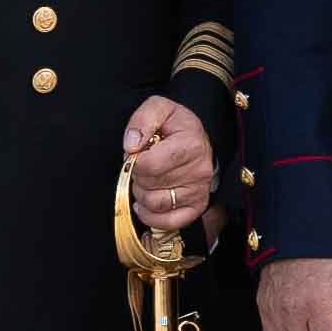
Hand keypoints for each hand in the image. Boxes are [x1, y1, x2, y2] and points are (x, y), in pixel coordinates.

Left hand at [122, 95, 216, 235]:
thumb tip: (131, 146)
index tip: (138, 153)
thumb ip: (143, 120)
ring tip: (146, 181)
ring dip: (142, 194)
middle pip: (150, 184)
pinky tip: (145, 203)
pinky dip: (151, 216)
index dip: (134, 161)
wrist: (197, 140)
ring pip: (155, 204)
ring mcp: (199, 191)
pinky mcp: (197, 207)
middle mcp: (200, 170)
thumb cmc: (175, 126)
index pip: (149, 164)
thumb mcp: (159, 108)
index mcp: (192, 144)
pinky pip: (168, 222)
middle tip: (142, 166)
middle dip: (137, 176)